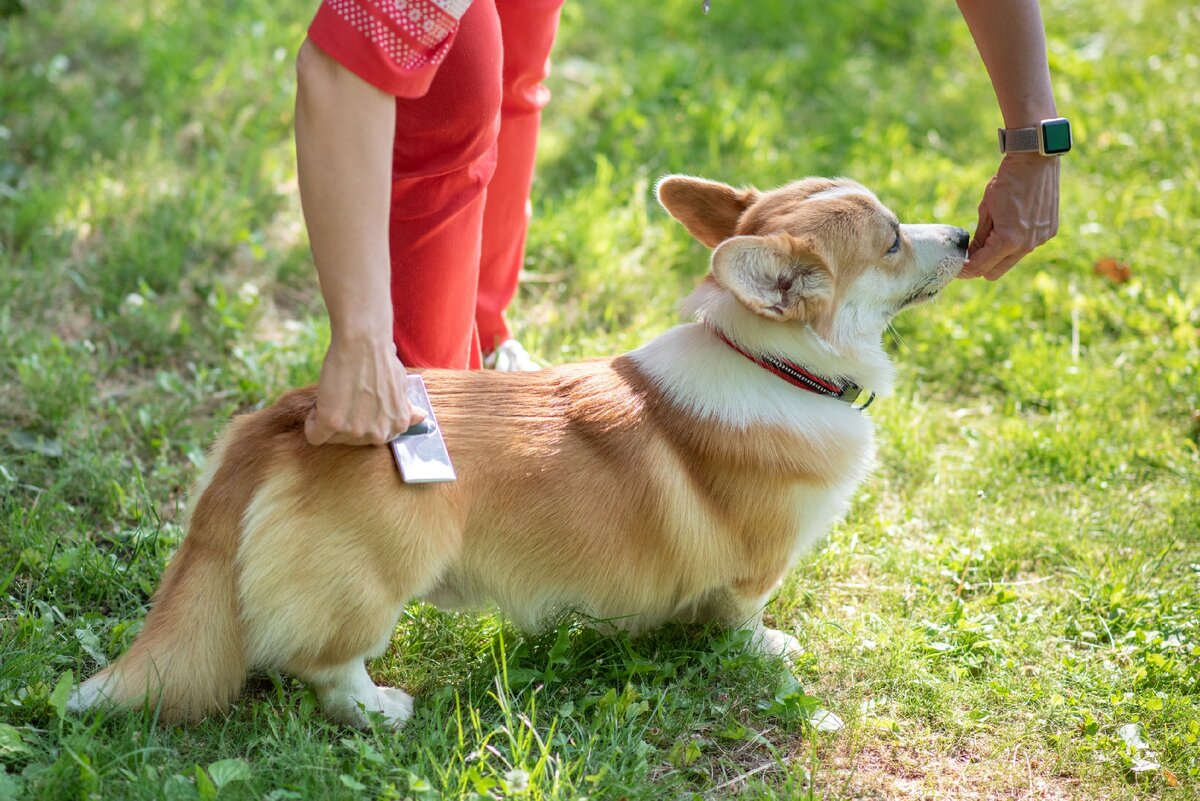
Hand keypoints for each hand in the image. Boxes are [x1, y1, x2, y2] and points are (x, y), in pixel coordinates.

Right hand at [305, 335, 424, 445]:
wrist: (363, 343)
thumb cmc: (381, 359)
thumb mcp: (402, 386)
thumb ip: (406, 407)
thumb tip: (421, 416)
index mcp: (397, 425)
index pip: (372, 437)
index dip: (361, 418)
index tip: (358, 402)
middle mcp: (379, 433)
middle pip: (351, 439)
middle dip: (344, 420)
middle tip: (345, 395)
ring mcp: (355, 431)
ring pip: (331, 437)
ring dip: (328, 418)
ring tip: (336, 394)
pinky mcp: (331, 423)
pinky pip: (314, 436)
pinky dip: (312, 423)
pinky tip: (321, 404)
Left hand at [961, 153, 1059, 279]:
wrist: (1036, 161)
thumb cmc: (1006, 182)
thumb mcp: (986, 210)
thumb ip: (979, 238)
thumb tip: (971, 256)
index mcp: (1008, 240)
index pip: (980, 267)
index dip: (965, 270)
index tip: (957, 267)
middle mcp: (1027, 245)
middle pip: (995, 272)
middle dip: (981, 266)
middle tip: (971, 254)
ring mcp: (1041, 239)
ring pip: (1012, 259)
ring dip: (1000, 253)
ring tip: (994, 232)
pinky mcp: (1050, 232)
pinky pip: (1027, 246)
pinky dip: (1017, 241)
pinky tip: (1014, 222)